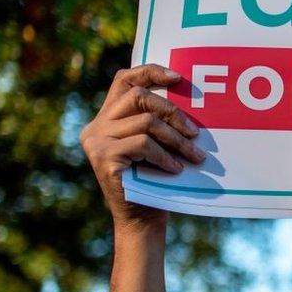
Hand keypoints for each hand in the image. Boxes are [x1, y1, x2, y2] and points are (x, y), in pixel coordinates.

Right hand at [80, 64, 205, 228]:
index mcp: (106, 118)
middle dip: (173, 111)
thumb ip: (157, 122)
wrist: (141, 220)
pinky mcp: (103, 157)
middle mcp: (96, 127)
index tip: (178, 78)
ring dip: (176, 139)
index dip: (151, 72)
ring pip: (146, 122)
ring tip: (194, 155)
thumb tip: (189, 95)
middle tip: (195, 132)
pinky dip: (166, 155)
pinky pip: (144, 144)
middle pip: (138, 96)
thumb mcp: (156, 145)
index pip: (124, 80)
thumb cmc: (155, 181)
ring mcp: (96, 142)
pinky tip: (176, 168)